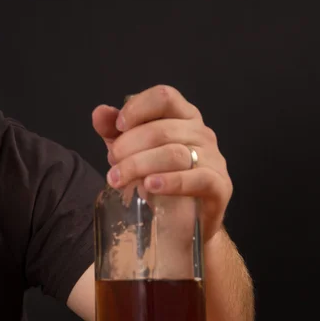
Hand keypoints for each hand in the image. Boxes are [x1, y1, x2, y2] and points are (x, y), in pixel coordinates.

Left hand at [92, 85, 231, 241]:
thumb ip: (114, 132)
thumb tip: (99, 113)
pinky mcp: (219, 186)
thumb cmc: (157, 181)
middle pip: (162, 129)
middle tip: (111, 163)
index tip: (117, 127)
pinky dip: (171, 182)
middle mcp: (201, 133)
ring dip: (139, 165)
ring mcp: (214, 158)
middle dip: (129, 146)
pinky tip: (150, 186)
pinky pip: (197, 178)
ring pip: (174, 153)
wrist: (179, 223)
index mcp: (183, 117)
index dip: (138, 108)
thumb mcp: (130, 152)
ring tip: (118, 179)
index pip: (164, 97)